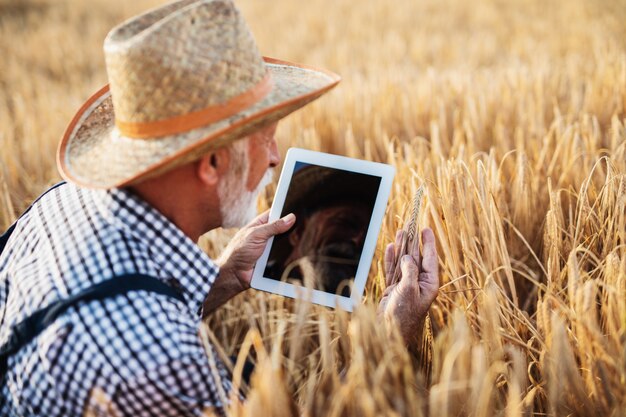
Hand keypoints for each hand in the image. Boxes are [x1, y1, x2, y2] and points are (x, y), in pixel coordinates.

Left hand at [216, 210, 295, 291]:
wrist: (235, 275)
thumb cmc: (239, 252)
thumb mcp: (256, 235)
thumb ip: (273, 227)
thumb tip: (290, 218)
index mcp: (260, 225)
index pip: (275, 213)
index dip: (286, 211)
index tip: (298, 209)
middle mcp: (266, 235)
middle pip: (283, 229)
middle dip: (291, 229)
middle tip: (304, 227)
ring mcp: (270, 248)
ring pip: (286, 243)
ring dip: (290, 244)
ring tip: (302, 242)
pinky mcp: (273, 260)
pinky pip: (285, 256)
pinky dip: (289, 256)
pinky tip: (296, 255)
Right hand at [377, 228, 438, 347]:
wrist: (389, 332)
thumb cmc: (403, 314)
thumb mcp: (409, 290)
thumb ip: (410, 271)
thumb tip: (408, 256)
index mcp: (429, 284)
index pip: (430, 259)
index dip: (428, 243)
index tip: (426, 229)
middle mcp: (419, 283)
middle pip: (416, 257)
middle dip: (413, 241)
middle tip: (411, 225)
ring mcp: (406, 285)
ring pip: (403, 262)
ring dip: (401, 247)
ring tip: (400, 232)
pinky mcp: (394, 289)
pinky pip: (392, 270)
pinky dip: (391, 259)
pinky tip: (389, 248)